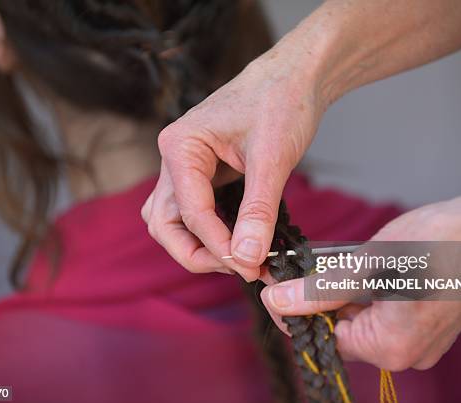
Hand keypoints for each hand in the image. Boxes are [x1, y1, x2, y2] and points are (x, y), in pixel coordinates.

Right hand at [142, 47, 323, 280]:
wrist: (295, 77)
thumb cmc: (281, 102)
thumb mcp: (272, 160)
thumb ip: (258, 211)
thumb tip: (249, 258)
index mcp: (180, 147)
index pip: (190, 212)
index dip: (219, 246)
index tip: (251, 267)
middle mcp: (175, 158)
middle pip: (165, 224)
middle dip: (197, 253)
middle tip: (239, 268)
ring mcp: (186, 168)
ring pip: (174, 222)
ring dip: (198, 247)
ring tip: (239, 260)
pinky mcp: (204, 175)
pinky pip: (196, 213)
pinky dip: (213, 233)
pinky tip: (241, 243)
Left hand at [260, 190, 460, 369]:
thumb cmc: (439, 242)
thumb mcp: (369, 264)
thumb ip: (320, 289)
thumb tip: (277, 301)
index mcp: (390, 347)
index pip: (324, 336)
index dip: (296, 310)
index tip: (276, 283)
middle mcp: (405, 354)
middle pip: (342, 330)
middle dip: (319, 298)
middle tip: (300, 267)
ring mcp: (418, 342)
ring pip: (361, 320)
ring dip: (343, 292)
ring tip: (334, 261)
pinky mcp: (426, 326)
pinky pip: (382, 315)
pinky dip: (366, 293)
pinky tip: (360, 267)